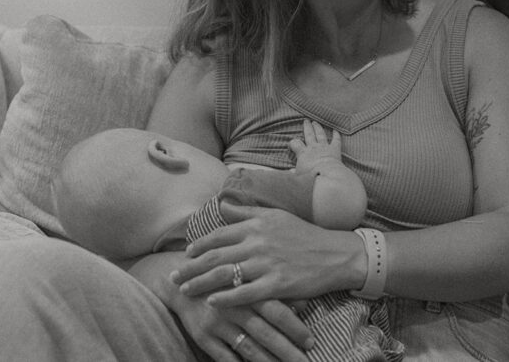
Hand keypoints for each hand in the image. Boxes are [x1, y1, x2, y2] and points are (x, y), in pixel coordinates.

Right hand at [169, 287, 313, 361]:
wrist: (179, 278)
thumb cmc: (223, 278)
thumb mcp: (247, 277)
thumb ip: (274, 291)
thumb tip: (304, 304)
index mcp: (249, 289)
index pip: (277, 311)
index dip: (294, 328)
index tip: (311, 342)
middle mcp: (234, 306)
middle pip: (265, 333)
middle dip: (287, 351)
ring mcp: (217, 323)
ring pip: (248, 348)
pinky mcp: (202, 336)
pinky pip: (224, 358)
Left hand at [171, 206, 352, 307]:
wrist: (335, 253)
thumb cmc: (305, 234)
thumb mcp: (277, 216)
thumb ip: (248, 212)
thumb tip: (223, 205)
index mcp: (257, 225)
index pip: (219, 234)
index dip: (199, 246)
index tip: (185, 255)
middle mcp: (258, 242)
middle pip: (215, 256)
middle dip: (190, 268)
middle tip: (174, 277)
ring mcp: (267, 263)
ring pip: (224, 275)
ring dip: (200, 283)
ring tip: (185, 291)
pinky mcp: (277, 284)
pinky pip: (245, 293)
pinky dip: (226, 298)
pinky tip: (212, 303)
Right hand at [289, 120, 342, 174]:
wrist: (326, 176)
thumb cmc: (310, 178)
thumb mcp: (298, 177)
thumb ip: (294, 173)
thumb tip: (290, 172)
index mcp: (303, 153)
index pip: (295, 143)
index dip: (292, 143)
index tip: (292, 145)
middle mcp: (313, 147)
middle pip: (309, 134)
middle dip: (307, 127)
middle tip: (306, 121)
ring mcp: (324, 147)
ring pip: (320, 134)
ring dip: (318, 128)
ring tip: (315, 122)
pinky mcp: (335, 149)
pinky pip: (336, 140)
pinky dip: (336, 135)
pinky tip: (336, 130)